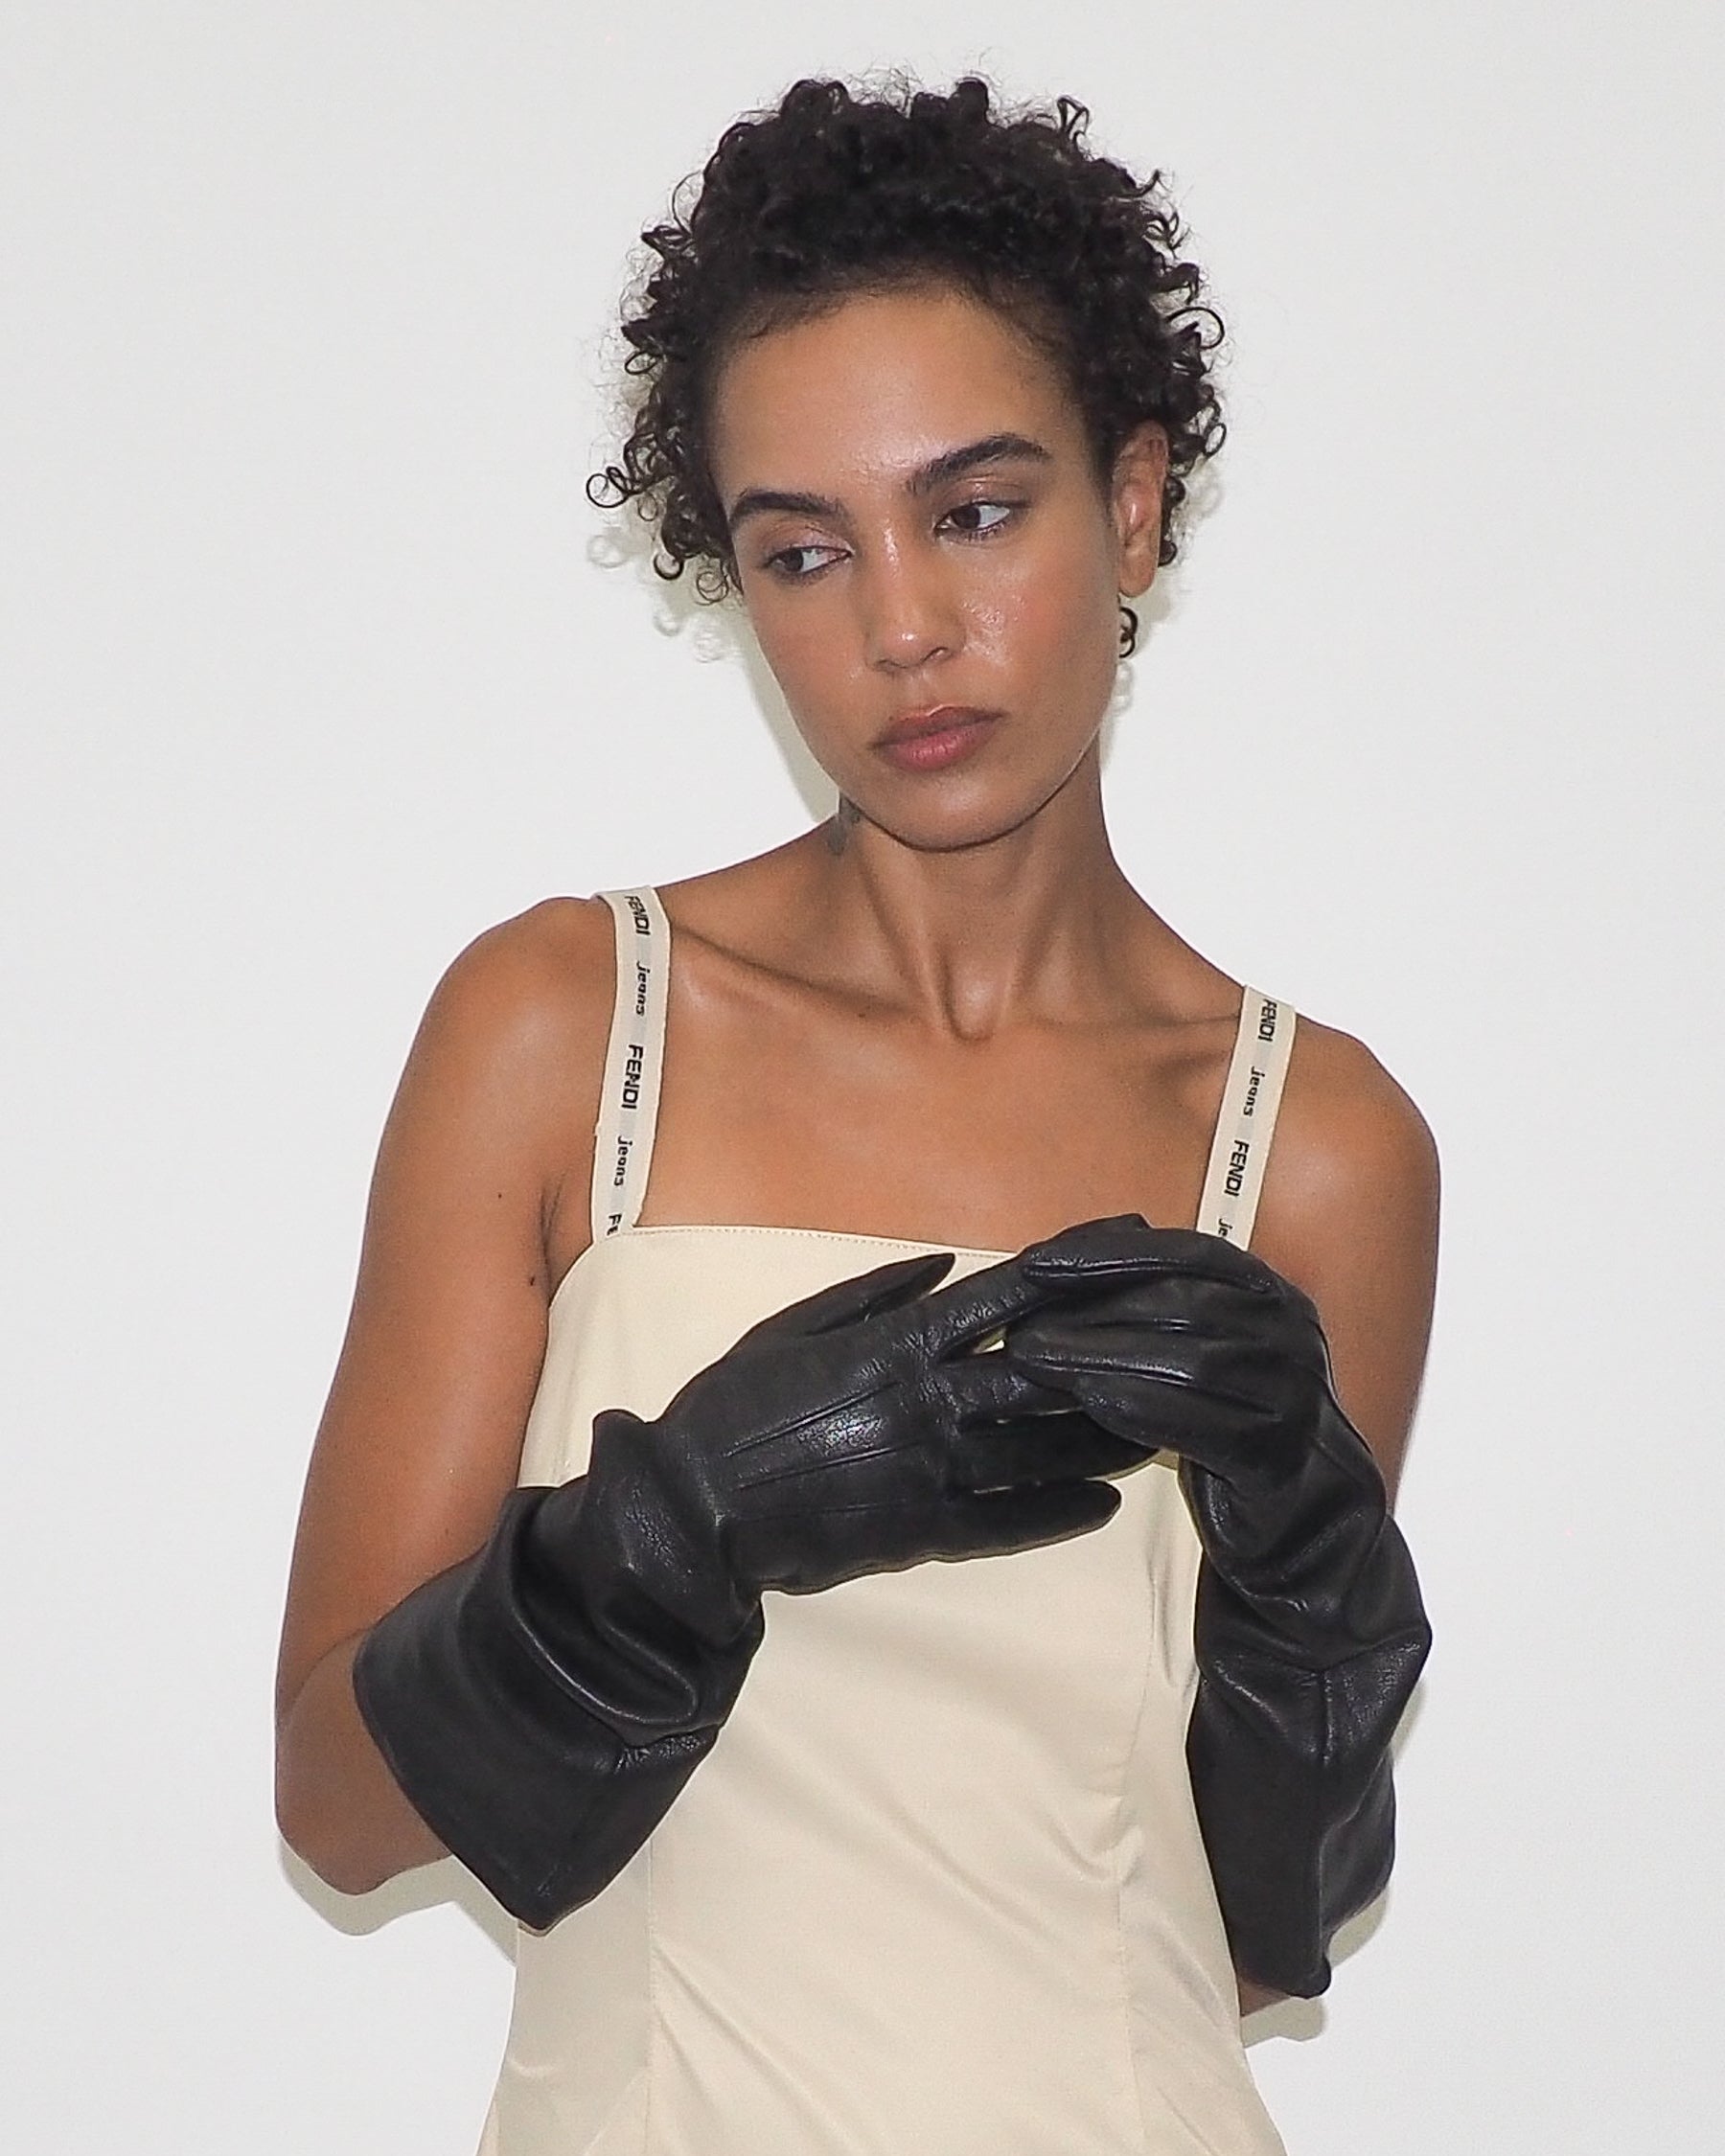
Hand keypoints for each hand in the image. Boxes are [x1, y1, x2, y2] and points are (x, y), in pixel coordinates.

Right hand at [354, 1242, 1154, 1928]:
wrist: (688, 1513)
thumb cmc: (730, 1409)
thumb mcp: (789, 1328)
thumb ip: (870, 1295)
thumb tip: (946, 1267)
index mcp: (892, 1346)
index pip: (1004, 1300)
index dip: (1073, 1273)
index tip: (1129, 1251)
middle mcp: (921, 1405)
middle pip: (1043, 1374)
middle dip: (1113, 1354)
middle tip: (1176, 1342)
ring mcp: (924, 1473)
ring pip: (1038, 1450)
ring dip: (1104, 1435)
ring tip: (1163, 1423)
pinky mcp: (917, 1533)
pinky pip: (1005, 1525)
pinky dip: (1058, 1513)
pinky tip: (1106, 1504)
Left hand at [1002, 1215, 1388, 1601]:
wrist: (1301, 1515)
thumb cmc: (1233, 1420)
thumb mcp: (1200, 1346)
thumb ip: (1153, 1301)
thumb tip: (1067, 1255)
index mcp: (1269, 1293)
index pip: (1186, 1251)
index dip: (1107, 1253)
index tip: (1038, 1261)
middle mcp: (1289, 1332)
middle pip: (1181, 1302)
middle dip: (1091, 1307)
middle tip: (1021, 1320)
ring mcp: (1292, 1392)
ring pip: (1187, 1360)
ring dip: (1100, 1356)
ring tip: (1034, 1359)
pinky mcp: (1275, 1453)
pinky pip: (1199, 1424)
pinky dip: (1138, 1408)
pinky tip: (1086, 1402)